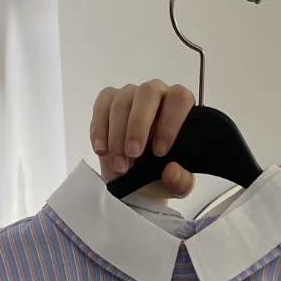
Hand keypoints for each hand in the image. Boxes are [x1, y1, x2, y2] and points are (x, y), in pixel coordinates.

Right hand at [91, 80, 195, 196]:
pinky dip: (100, 130)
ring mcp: (131, 94)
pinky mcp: (109, 100)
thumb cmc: (160, 175)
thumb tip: (172, 171)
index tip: (159, 151)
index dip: (169, 123)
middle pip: (147, 93)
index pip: (179, 100)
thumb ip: (181, 182)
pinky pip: (102, 105)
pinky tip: (102, 150)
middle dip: (138, 125)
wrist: (136, 181)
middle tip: (133, 154)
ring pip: (122, 102)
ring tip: (119, 165)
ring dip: (117, 136)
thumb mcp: (176, 186)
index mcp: (180, 108)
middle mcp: (157, 94)